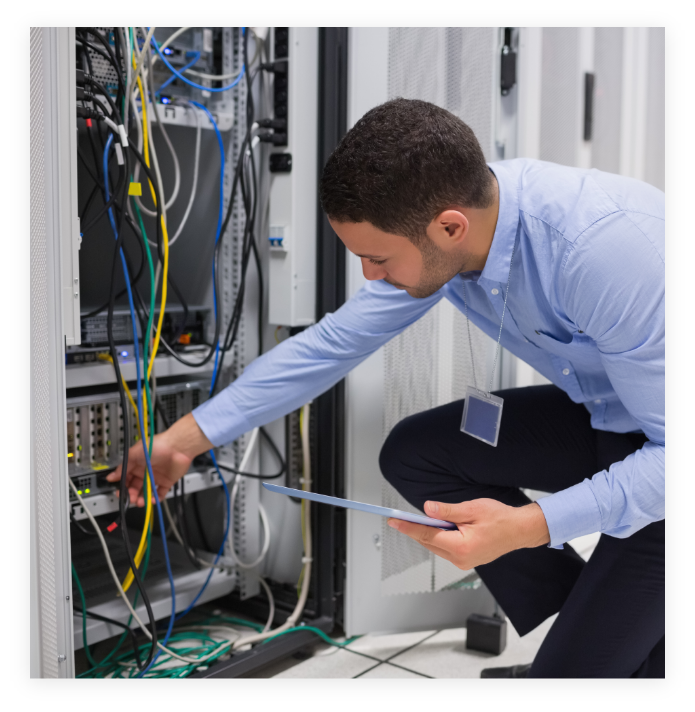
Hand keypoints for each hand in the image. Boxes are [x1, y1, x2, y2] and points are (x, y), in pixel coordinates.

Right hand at [106, 412, 212, 506]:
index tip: (119, 492)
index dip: (123, 486)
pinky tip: (152, 500)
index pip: (126, 478)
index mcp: (137, 464)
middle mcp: (146, 471)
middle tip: (130, 498)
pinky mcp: (167, 482)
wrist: (177, 446)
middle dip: (131, 494)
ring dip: (142, 498)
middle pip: (135, 487)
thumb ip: (123, 467)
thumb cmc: (157, 446)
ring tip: (139, 502)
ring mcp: (156, 477)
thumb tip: (112, 476)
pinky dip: (156, 498)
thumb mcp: (134, 454)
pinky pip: (160, 493)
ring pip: (146, 492)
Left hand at [388, 499, 549, 569]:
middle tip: (399, 518)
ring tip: (418, 520)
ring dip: (428, 533)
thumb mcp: (472, 509)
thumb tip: (428, 509)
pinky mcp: (467, 560)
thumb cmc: (500, 519)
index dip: (408, 527)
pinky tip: (437, 527)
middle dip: (415, 530)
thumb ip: (447, 511)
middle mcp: (461, 559)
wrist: (519, 530)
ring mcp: (464, 562)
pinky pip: (446, 548)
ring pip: (437, 546)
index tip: (394, 521)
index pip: (427, 536)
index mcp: (461, 547)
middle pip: (430, 543)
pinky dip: (439, 537)